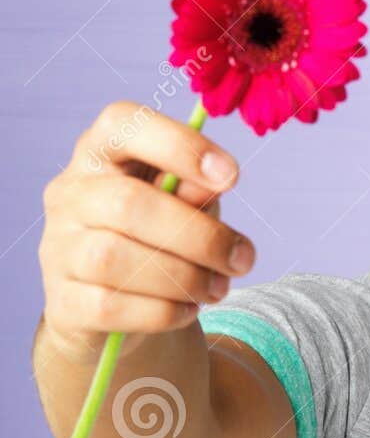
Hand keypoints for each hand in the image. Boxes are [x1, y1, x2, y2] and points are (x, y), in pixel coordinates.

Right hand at [38, 102, 256, 364]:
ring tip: (218, 288)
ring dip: (184, 277)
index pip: (121, 124)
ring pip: (115, 258)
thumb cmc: (156, 243)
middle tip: (243, 259)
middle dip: (199, 235)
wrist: (114, 312)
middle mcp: (70, 194)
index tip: (232, 175)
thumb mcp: (183, 209)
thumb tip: (212, 184)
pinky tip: (187, 309)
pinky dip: (163, 311)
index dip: (178, 145)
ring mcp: (59, 248)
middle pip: (127, 203)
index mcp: (99, 155)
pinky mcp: (64, 302)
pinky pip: (112, 306)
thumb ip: (195, 193)